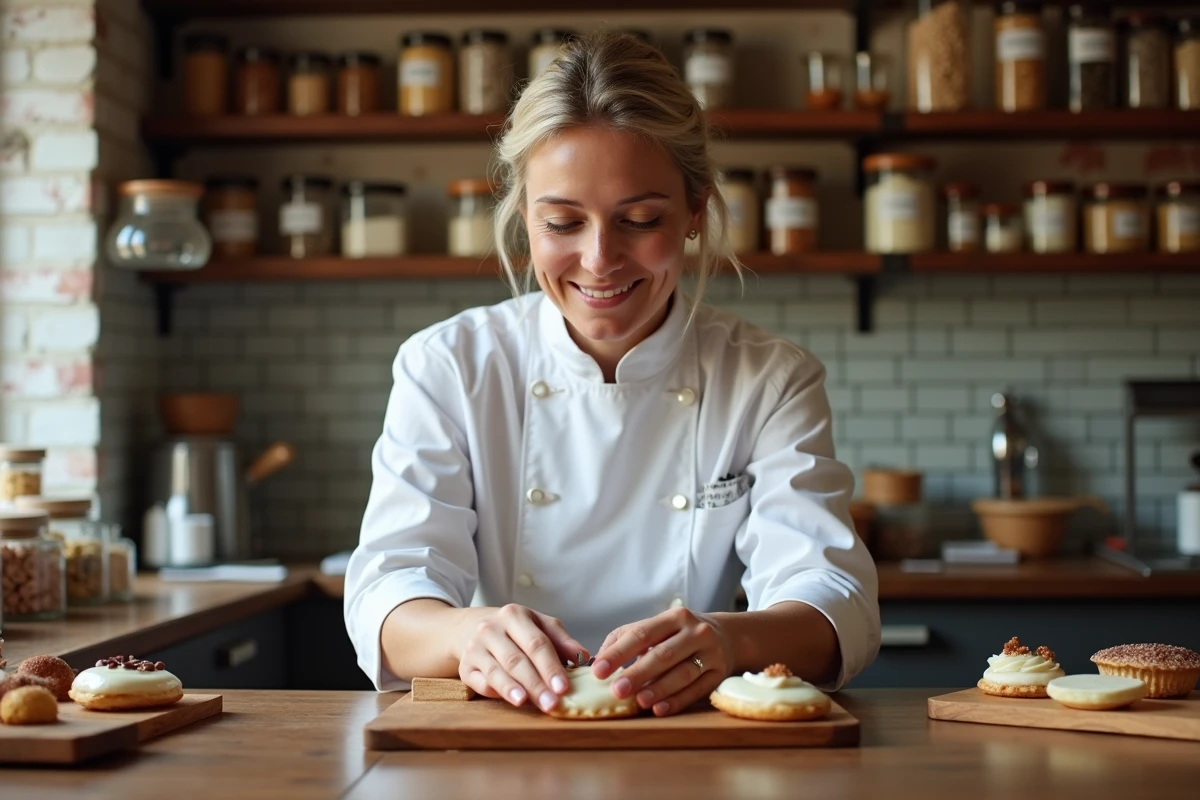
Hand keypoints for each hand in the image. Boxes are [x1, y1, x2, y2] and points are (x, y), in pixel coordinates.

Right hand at [456, 604, 587, 712]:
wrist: (470, 627)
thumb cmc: (514, 630)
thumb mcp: (538, 625)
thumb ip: (561, 640)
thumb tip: (584, 657)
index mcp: (514, 615)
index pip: (536, 643)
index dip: (550, 666)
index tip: (563, 686)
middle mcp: (491, 629)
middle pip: (516, 660)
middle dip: (536, 683)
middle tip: (552, 703)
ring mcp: (475, 648)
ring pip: (496, 671)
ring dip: (514, 689)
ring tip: (528, 703)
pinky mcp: (465, 666)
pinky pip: (481, 682)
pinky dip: (496, 692)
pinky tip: (510, 700)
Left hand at [591, 607, 733, 716]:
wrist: (727, 637)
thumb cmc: (678, 635)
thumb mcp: (656, 628)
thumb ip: (624, 639)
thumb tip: (596, 660)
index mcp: (674, 617)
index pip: (642, 634)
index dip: (618, 653)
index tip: (598, 671)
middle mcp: (695, 632)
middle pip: (663, 654)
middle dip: (638, 673)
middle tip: (617, 690)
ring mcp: (710, 653)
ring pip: (682, 673)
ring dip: (659, 689)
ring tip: (639, 702)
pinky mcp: (719, 673)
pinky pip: (696, 690)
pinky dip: (677, 701)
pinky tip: (660, 709)